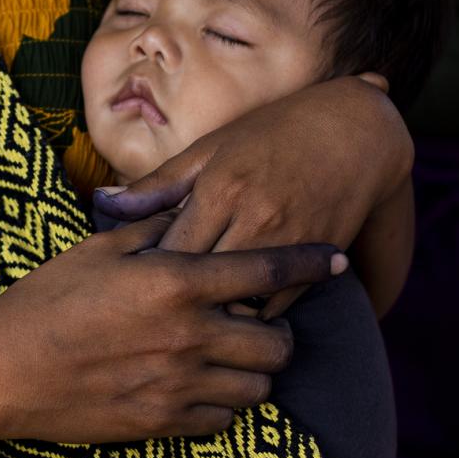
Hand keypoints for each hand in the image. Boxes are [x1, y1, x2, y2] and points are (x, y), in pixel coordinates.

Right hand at [0, 215, 345, 443]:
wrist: (2, 369)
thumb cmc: (45, 300)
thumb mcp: (98, 250)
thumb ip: (153, 230)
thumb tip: (187, 212)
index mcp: (175, 283)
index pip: (266, 269)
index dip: (309, 262)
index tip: (333, 260)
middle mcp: (188, 336)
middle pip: (276, 340)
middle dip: (278, 328)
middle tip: (260, 319)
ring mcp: (178, 385)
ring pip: (258, 386)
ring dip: (255, 369)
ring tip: (234, 355)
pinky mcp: (162, 424)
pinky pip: (223, 419)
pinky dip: (225, 402)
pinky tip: (204, 385)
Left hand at [92, 78, 411, 317]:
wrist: (355, 132)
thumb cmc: (271, 133)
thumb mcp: (210, 149)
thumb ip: (159, 184)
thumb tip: (103, 201)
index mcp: (219, 190)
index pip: (171, 252)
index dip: (146, 277)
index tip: (127, 291)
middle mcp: (254, 218)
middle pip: (203, 284)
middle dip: (175, 304)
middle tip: (150, 319)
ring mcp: (289, 241)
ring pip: (240, 302)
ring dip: (216, 316)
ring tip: (189, 325)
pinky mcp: (316, 259)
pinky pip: (279, 306)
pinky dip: (253, 315)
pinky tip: (234, 315)